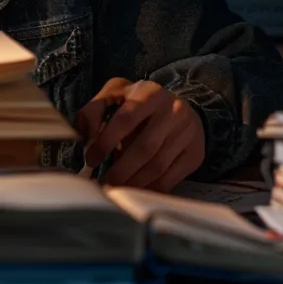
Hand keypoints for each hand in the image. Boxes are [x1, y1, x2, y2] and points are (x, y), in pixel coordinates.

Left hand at [75, 78, 206, 191]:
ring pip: (157, 166)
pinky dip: (149, 189)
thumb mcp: (114, 96)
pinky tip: (133, 191)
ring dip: (132, 182)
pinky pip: (170, 178)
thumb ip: (93, 112)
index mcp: (150, 92)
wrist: (178, 110)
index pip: (126, 119)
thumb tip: (87, 141)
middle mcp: (174, 110)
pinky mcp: (195, 153)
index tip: (90, 159)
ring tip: (115, 189)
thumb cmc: (137, 105)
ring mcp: (188, 132)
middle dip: (119, 170)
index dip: (106, 141)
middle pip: (144, 147)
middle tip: (102, 183)